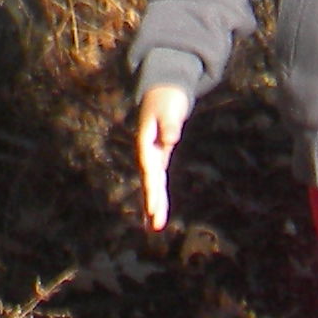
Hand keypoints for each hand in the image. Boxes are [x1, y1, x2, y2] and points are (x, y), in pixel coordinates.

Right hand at [134, 85, 190, 231]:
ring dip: (154, 204)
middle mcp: (147, 152)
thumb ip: (170, 124)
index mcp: (146, 142)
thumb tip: (170, 140)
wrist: (163, 90)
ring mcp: (153, 155)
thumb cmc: (166, 97)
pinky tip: (156, 211)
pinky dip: (158, 194)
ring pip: (152, 183)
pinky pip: (158, 179)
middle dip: (152, 202)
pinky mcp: (160, 156)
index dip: (151, 187)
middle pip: (149, 181)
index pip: (149, 169)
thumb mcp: (170, 108)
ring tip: (155, 227)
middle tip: (155, 224)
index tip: (153, 206)